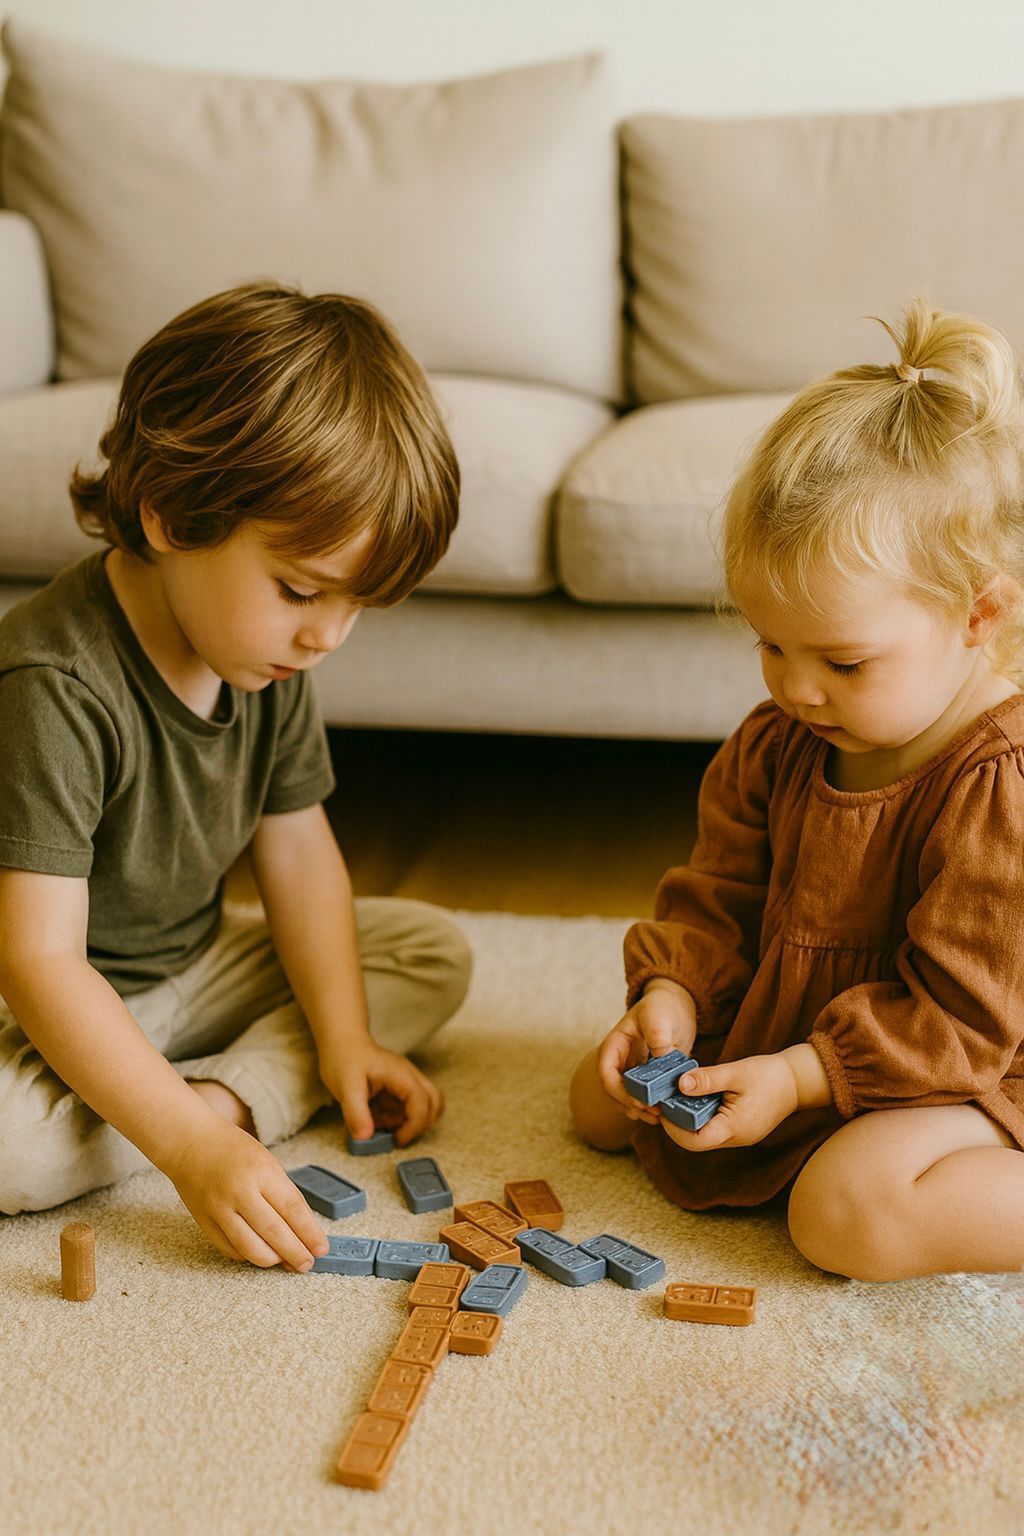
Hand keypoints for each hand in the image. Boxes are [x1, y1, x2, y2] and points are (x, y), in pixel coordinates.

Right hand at [164, 1114, 329, 1270]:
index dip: (309, 1233)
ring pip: (251, 1248)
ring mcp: (219, 1209)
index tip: (322, 1248)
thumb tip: (303, 1230)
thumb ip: (283, 1194)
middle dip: (295, 1252)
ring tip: (285, 1261)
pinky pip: (230, 1249)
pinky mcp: (204, 1222)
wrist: (190, 1141)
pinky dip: (248, 1255)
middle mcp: (239, 1192)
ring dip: (272, 1260)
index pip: (292, 1209)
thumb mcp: (267, 1162)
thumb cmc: (234, 1149)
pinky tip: (260, 1252)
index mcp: (261, 1171)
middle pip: (274, 1232)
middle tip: (307, 1264)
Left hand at [318, 1038, 443, 1146]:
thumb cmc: (344, 1057)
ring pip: (424, 1107)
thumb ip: (356, 1112)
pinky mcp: (397, 1088)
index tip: (396, 1140)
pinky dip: (396, 1118)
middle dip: (420, 1125)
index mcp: (402, 1076)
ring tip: (381, 1122)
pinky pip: (407, 1107)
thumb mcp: (346, 1087)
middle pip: (435, 1104)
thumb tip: (365, 1138)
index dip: (414, 1127)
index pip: (423, 1104)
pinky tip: (376, 1115)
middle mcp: (409, 1078)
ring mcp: (405, 1082)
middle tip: (397, 1135)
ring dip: (406, 1122)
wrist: (340, 1040)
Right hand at [596, 979, 698, 1126]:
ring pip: (627, 1096)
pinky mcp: (648, 1077)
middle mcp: (621, 1059)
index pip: (606, 1071)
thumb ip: (657, 1034)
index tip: (638, 1101)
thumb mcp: (658, 1015)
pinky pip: (643, 1095)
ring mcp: (633, 1069)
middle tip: (651, 1113)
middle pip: (614, 1089)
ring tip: (657, 1117)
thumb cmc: (662, 1007)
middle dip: (629, 1104)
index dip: (618, 1090)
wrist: (675, 1005)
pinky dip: (650, 1105)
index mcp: (615, 1044)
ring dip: (639, 1110)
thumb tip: (659, 1059)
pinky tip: (662, 1113)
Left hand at [660, 1053, 798, 1151]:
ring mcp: (739, 1136)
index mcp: (734, 1128)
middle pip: (697, 1142)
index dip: (674, 1129)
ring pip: (705, 1136)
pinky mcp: (741, 1130)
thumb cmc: (769, 1075)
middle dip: (678, 1124)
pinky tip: (696, 1098)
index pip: (695, 1141)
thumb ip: (707, 1079)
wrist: (797, 1081)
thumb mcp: (735, 1073)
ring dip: (690, 1120)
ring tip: (677, 1098)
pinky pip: (715, 1129)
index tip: (664, 1109)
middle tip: (665, 1102)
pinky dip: (703, 1117)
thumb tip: (679, 1084)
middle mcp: (736, 1138)